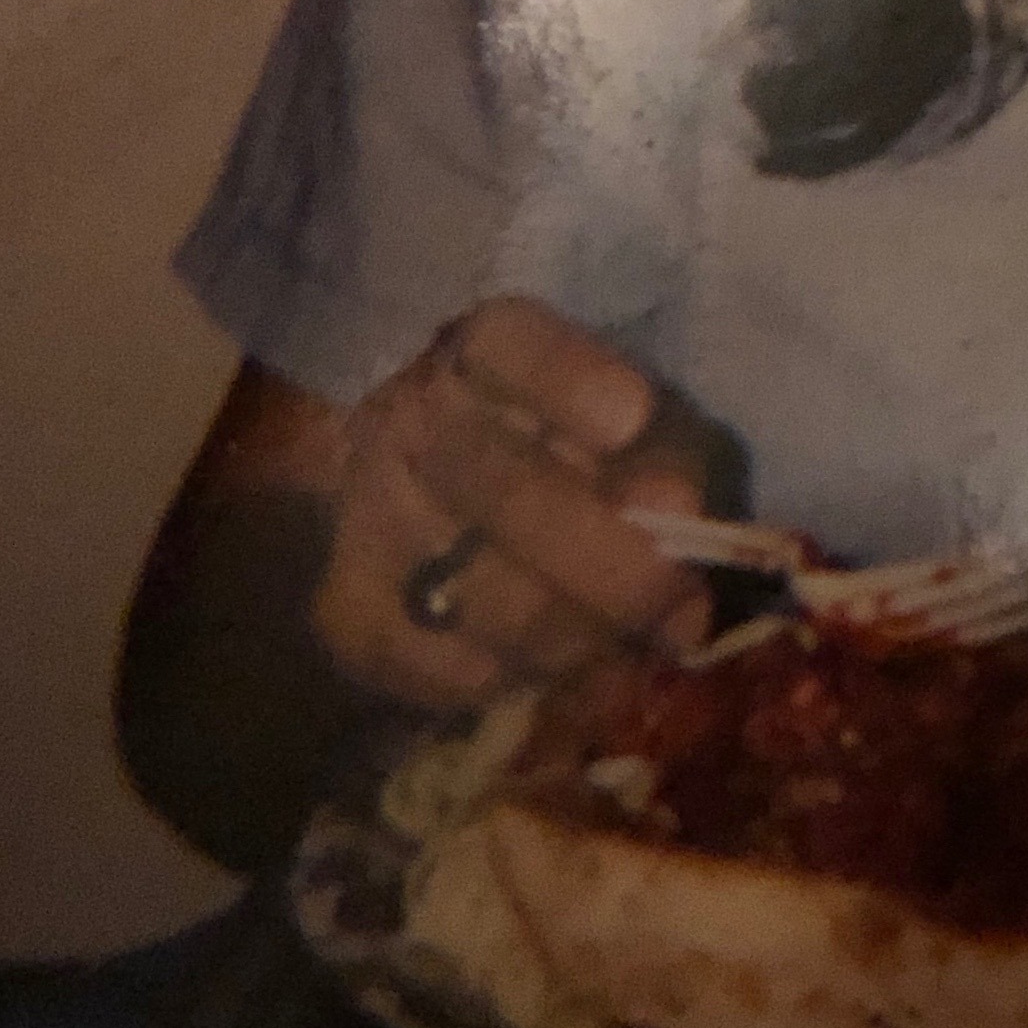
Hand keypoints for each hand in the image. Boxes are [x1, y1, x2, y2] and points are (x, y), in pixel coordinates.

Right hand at [317, 296, 712, 709]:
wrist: (439, 499)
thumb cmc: (571, 451)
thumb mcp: (631, 426)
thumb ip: (663, 455)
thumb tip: (676, 519)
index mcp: (480, 350)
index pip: (511, 348)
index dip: (571, 381)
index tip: (633, 417)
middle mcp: (408, 420)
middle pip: (504, 493)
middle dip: (611, 564)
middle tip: (680, 602)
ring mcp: (363, 516)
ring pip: (480, 595)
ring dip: (578, 635)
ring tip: (635, 646)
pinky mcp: (347, 611)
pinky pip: (440, 667)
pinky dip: (519, 679)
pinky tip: (565, 670)